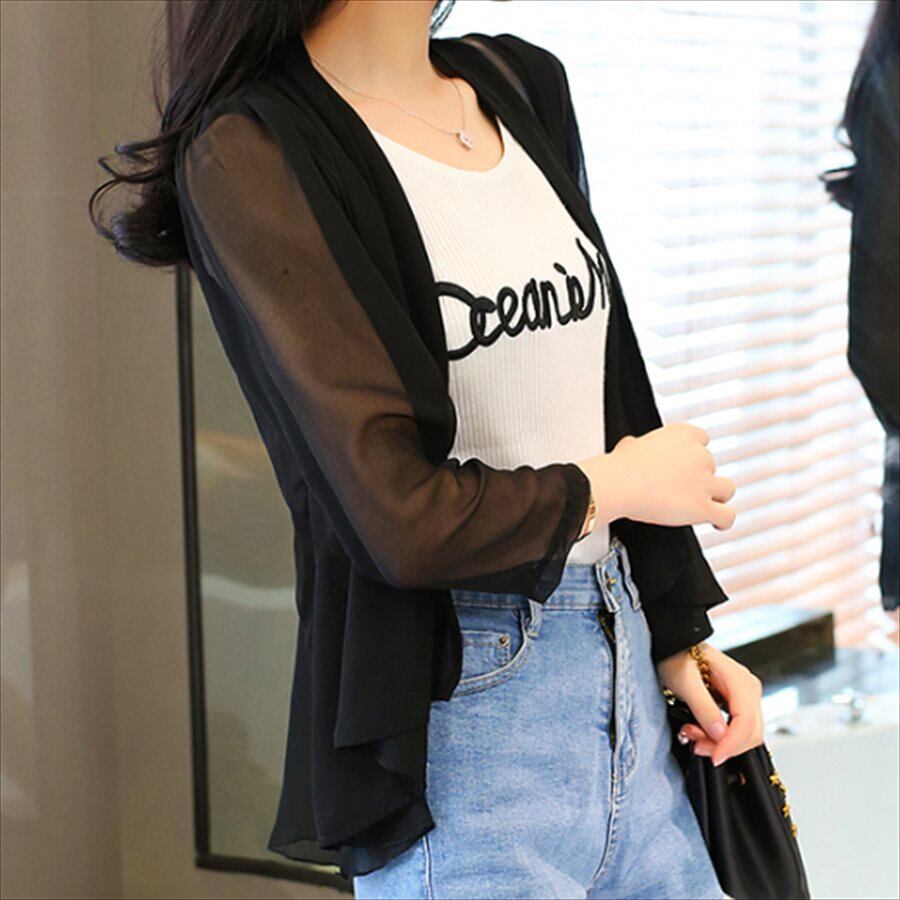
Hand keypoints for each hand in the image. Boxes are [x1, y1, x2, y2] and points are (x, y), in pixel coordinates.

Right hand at [578, 423, 736, 530]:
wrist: (620, 484)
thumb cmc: (621, 466)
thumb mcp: (630, 446)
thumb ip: (640, 446)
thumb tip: (633, 448)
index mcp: (684, 434)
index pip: (702, 439)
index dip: (693, 453)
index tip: (684, 463)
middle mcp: (700, 455)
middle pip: (712, 465)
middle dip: (699, 477)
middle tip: (681, 487)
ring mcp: (705, 481)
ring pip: (726, 489)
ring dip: (717, 496)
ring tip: (706, 503)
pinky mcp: (703, 507)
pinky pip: (727, 516)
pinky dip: (723, 521)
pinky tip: (717, 523)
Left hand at [656, 643, 764, 765]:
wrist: (671, 645)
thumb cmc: (676, 655)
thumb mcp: (684, 681)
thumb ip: (704, 708)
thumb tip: (720, 735)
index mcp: (740, 680)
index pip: (746, 722)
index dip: (732, 744)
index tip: (714, 757)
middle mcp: (747, 688)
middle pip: (750, 732)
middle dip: (724, 745)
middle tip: (696, 745)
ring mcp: (743, 697)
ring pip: (743, 734)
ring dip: (718, 742)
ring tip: (691, 734)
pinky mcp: (734, 704)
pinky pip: (734, 729)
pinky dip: (718, 737)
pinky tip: (698, 731)